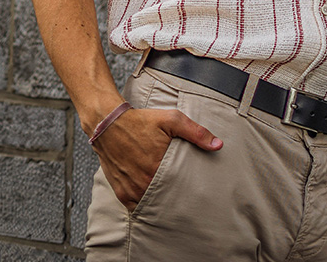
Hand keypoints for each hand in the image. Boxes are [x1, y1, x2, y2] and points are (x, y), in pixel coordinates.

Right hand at [91, 107, 221, 211]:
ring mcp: (131, 189)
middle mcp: (143, 182)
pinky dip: (144, 205)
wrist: (108, 123)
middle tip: (187, 198)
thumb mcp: (172, 120)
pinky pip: (135, 207)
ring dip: (160, 202)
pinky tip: (153, 200)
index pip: (181, 188)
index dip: (190, 190)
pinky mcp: (120, 191)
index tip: (197, 189)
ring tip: (171, 199)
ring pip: (151, 204)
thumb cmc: (141, 121)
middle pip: (167, 198)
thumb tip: (218, 145)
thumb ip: (196, 132)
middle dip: (177, 198)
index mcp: (158, 168)